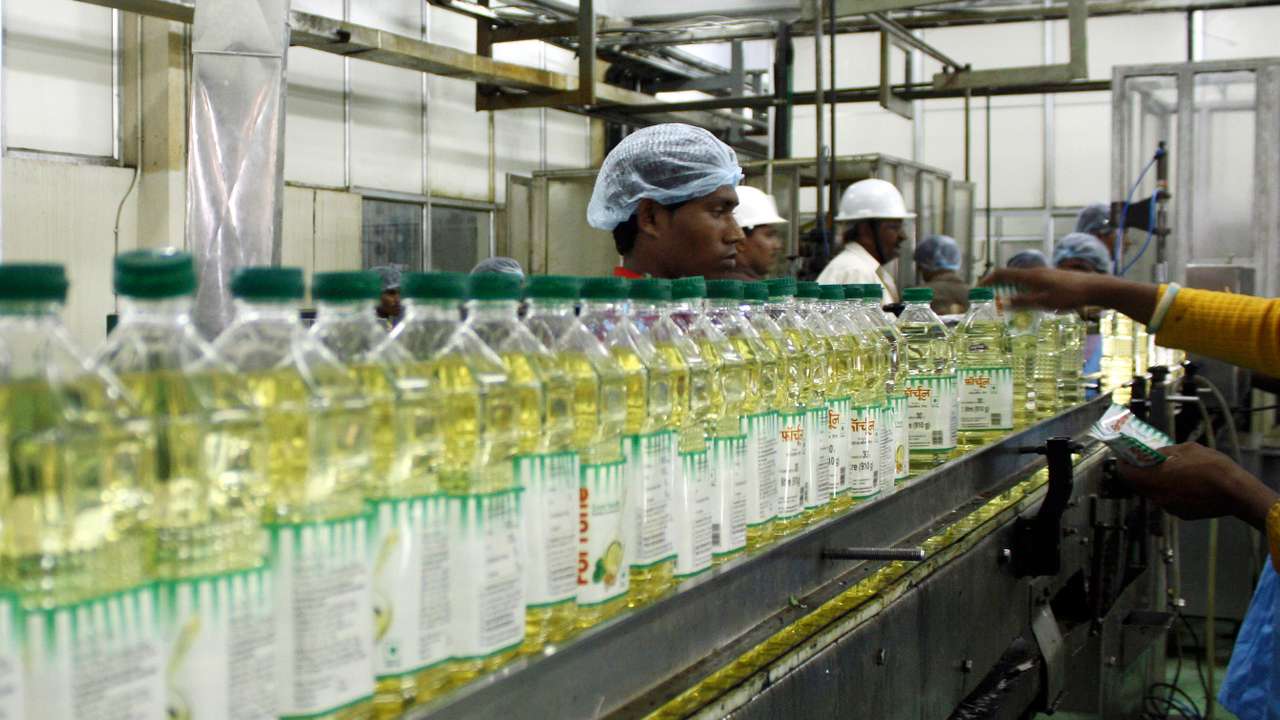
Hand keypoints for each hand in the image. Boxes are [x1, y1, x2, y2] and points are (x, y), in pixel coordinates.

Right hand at [982, 267, 1158, 323]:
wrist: (1095, 288)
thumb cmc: (1070, 295)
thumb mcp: (1044, 302)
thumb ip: (1023, 302)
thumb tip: (1003, 302)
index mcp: (1030, 275)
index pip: (1002, 273)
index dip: (988, 280)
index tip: (978, 289)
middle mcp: (1035, 272)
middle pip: (1010, 275)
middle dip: (997, 285)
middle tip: (990, 298)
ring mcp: (1044, 274)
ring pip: (1021, 279)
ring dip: (1010, 288)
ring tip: (1007, 302)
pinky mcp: (1053, 278)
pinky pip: (1031, 283)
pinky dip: (1022, 290)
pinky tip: (1028, 301)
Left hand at [1116, 443, 1279, 529]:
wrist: (1236, 492)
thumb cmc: (1212, 467)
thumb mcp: (1186, 449)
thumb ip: (1165, 451)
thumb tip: (1155, 452)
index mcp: (1154, 479)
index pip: (1125, 473)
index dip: (1123, 463)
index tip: (1126, 455)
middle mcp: (1157, 496)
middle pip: (1137, 484)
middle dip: (1140, 471)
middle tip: (1147, 460)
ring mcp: (1169, 508)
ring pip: (1153, 492)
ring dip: (1156, 481)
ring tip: (1171, 470)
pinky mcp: (1181, 514)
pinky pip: (1168, 500)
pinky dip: (1170, 491)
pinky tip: (1185, 483)